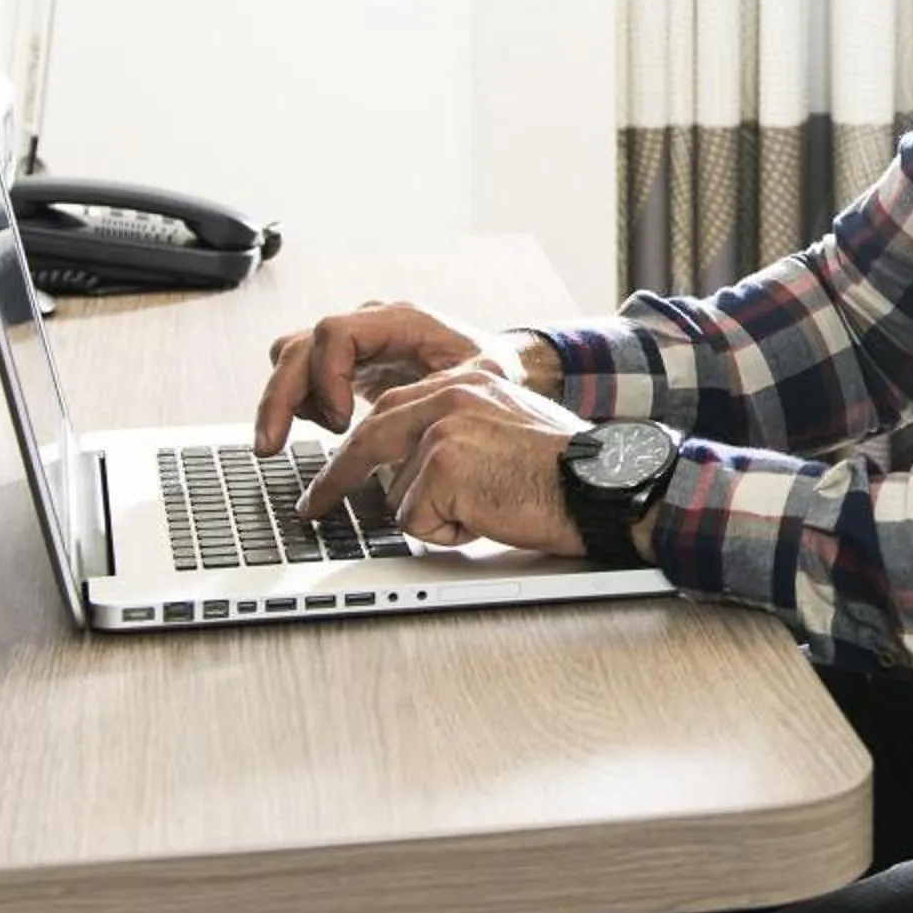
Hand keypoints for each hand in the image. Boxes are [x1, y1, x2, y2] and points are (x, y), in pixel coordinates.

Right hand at [253, 299, 552, 453]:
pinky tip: (322, 429)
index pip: (336, 332)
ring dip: (282, 400)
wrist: (498, 368)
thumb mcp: (480, 379)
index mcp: (401, 320)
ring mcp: (357, 342)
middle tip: (270, 446)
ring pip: (293, 357)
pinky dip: (299, 403)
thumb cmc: (493, 371)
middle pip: (301, 345)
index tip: (339, 424)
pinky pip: (304, 374)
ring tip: (283, 444)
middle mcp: (371, 325)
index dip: (326, 376)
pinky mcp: (350, 363)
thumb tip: (391, 417)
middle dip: (279, 397)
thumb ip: (435, 391)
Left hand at [298, 362, 594, 554]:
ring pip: (396, 491)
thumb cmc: (564, 469)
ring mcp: (443, 428)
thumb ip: (455, 432)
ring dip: (431, 514)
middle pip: (369, 439)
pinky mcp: (443, 465)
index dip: (354, 448)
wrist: (599, 483)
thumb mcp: (504, 429)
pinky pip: (416, 519)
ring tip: (484, 507)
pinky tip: (487, 516)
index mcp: (466, 381)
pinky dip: (447, 531)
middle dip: (334, 480)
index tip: (332, 472)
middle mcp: (450, 394)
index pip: (388, 410)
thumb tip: (404, 468)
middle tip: (313, 508)